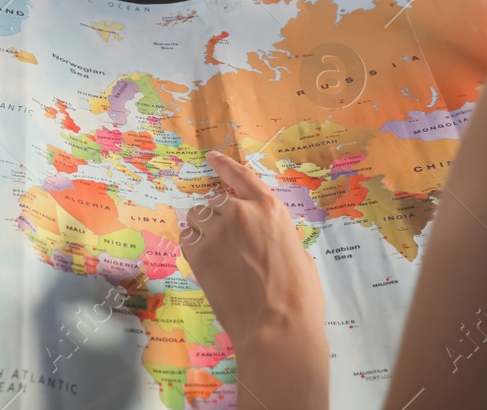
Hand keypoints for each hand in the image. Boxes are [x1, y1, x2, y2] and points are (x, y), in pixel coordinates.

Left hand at [184, 151, 328, 408]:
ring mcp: (216, 231)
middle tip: (228, 242)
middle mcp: (240, 211)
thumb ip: (274, 232)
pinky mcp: (198, 254)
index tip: (211, 158)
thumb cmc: (299, 295)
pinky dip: (193, 245)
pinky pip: (187, 238)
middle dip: (220, 216)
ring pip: (198, 217)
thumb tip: (262, 233)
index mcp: (269, 208)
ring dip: (204, 228)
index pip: (241, 175)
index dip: (224, 165)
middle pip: (218, 200)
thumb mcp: (296, 251)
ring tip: (217, 252)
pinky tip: (205, 261)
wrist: (277, 328)